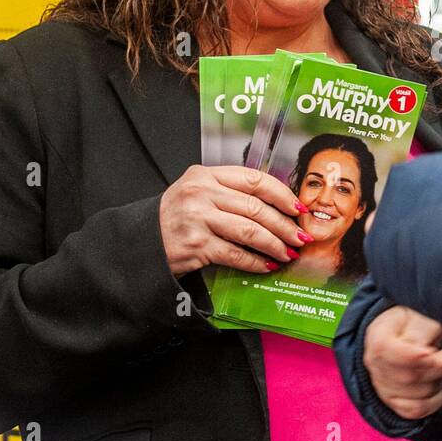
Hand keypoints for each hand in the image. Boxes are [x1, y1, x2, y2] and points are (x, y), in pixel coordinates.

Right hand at [159, 165, 309, 275]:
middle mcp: (201, 192)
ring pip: (250, 230)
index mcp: (205, 175)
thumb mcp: (198, 193)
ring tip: (288, 253)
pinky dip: (255, 261)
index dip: (281, 194)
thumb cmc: (176, 218)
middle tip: (300, 237)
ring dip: (274, 245)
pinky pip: (235, 253)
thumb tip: (277, 206)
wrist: (141, 243)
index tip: (297, 208)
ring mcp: (197, 218)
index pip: (254, 179)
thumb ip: (229, 192)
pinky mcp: (195, 244)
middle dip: (284, 225)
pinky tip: (267, 265)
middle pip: (256, 207)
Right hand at [363, 305, 441, 420]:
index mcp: (377, 337)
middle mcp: (374, 365)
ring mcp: (381, 386)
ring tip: (441, 366)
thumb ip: (422, 333)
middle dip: (437, 368)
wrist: (399, 333)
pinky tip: (438, 386)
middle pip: (411, 377)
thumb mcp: (418, 317)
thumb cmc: (412, 322)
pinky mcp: (392, 402)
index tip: (437, 352)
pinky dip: (434, 402)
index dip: (422, 357)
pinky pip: (416, 411)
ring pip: (418, 395)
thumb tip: (428, 356)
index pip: (397, 355)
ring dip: (438, 382)